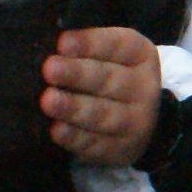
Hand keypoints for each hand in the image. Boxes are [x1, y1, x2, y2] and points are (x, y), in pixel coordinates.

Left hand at [45, 28, 162, 168]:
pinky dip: (75, 138)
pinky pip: (96, 144)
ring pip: (103, 114)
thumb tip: (48, 42)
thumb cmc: (112, 77)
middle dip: (77, 74)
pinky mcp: (119, 149)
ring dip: (74, 108)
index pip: (119, 45)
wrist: (139, 122)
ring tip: (48, 100)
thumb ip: (85, 48)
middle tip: (49, 69)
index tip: (62, 42)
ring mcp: (135, 121)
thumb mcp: (111, 55)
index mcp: (140, 55)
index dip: (90, 43)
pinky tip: (56, 130)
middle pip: (110, 80)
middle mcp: (143, 88)